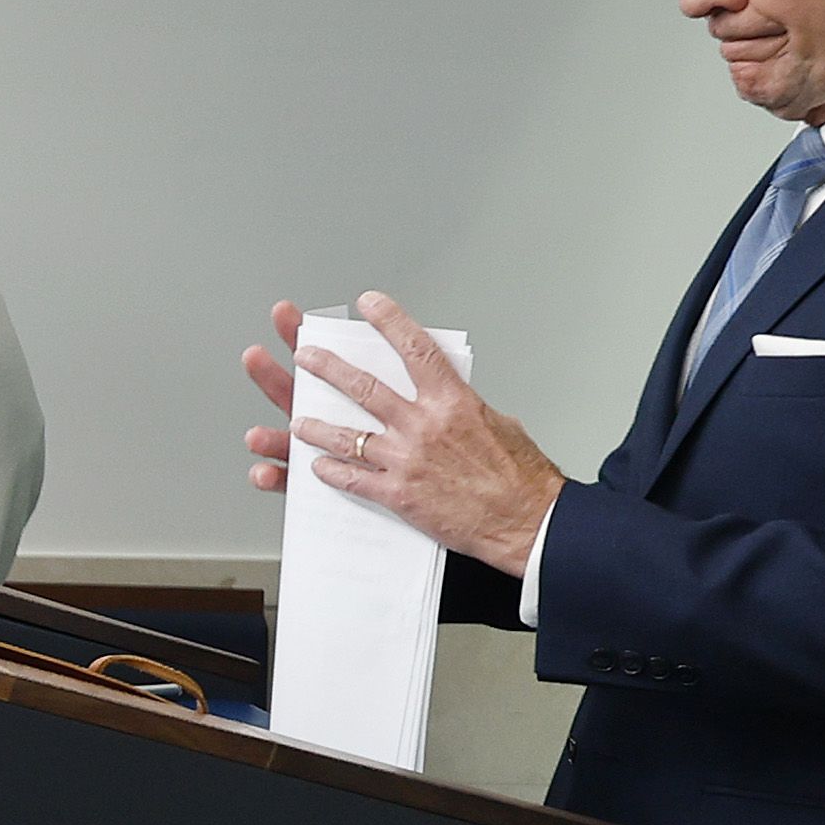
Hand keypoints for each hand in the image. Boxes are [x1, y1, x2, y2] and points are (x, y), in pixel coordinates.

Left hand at [266, 289, 565, 568]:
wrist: (528, 522)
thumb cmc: (521, 478)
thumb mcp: (500, 424)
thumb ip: (463, 407)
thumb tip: (448, 398)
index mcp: (453, 402)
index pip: (415, 349)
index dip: (390, 321)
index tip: (369, 303)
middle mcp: (424, 425)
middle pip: (364, 387)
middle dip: (328, 368)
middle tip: (305, 355)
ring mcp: (407, 459)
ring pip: (346, 435)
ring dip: (315, 426)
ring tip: (296, 419)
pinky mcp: (399, 494)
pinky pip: (353, 478)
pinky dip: (331, 471)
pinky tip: (317, 466)